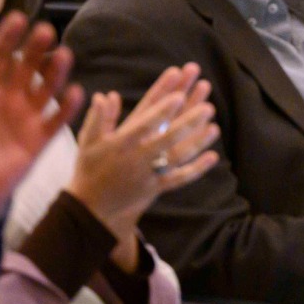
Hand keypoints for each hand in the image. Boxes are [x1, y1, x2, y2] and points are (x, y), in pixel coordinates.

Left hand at [0, 13, 83, 220]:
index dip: (6, 38)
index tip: (17, 18)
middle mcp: (9, 98)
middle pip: (26, 68)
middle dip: (35, 49)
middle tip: (45, 31)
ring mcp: (27, 117)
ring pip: (45, 88)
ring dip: (55, 72)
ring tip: (63, 55)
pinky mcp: (39, 139)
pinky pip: (57, 120)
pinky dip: (67, 107)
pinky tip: (75, 92)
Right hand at [67, 65, 218, 244]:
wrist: (90, 209)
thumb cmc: (89, 169)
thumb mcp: (88, 142)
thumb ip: (98, 118)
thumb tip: (104, 95)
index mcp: (122, 143)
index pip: (145, 122)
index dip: (162, 109)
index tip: (179, 94)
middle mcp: (137, 158)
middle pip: (167, 138)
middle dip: (188, 122)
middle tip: (208, 106)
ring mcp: (148, 174)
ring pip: (176, 157)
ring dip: (197, 142)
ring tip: (215, 127)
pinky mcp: (155, 188)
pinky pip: (178, 179)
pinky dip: (196, 169)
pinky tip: (213, 156)